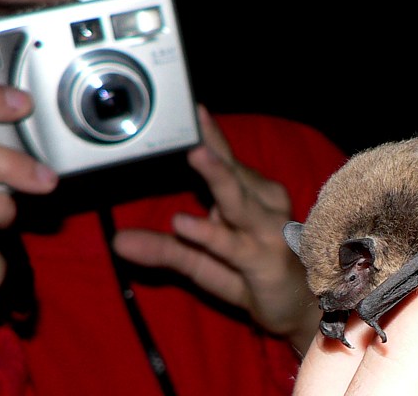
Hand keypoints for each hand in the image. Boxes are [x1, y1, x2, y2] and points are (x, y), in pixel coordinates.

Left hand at [113, 105, 320, 352]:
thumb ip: (164, 249)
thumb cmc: (252, 277)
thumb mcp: (200, 261)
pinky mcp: (265, 259)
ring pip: (237, 199)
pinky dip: (210, 233)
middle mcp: (262, 205)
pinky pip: (233, 245)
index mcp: (250, 196)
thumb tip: (117, 242)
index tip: (190, 107)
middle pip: (233, 171)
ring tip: (194, 153)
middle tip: (191, 116)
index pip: (226, 160)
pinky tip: (185, 224)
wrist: (300, 310)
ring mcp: (267, 231)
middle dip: (211, 143)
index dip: (209, 134)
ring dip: (218, 176)